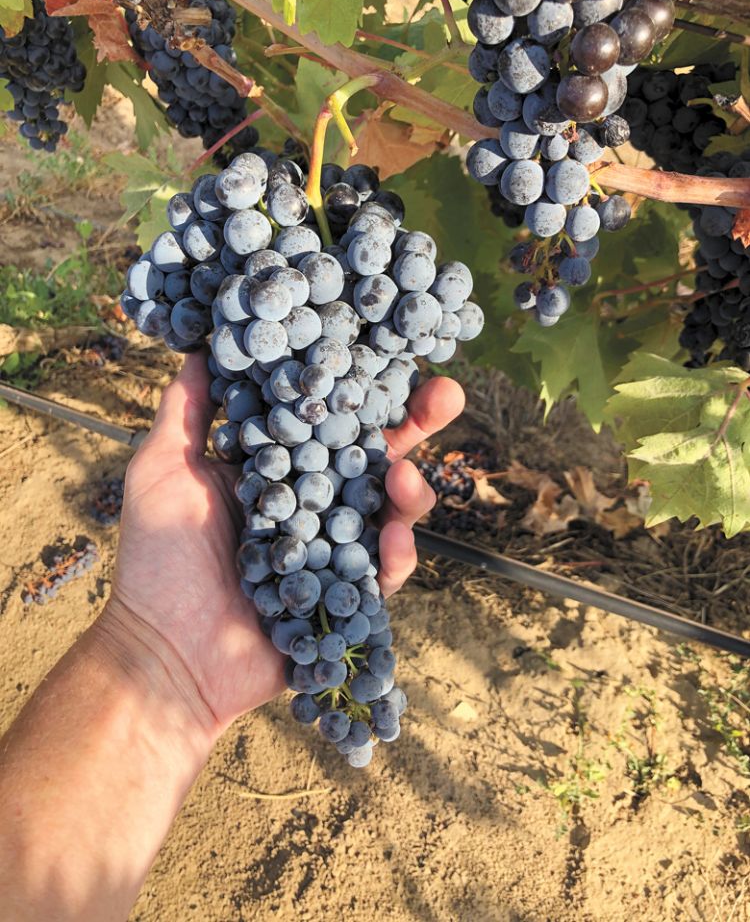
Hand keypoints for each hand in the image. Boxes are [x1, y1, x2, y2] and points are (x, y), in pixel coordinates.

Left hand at [105, 352, 463, 738]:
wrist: (166, 652)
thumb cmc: (158, 561)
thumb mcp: (162, 472)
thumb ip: (186, 412)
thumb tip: (203, 347)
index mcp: (278, 467)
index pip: (328, 417)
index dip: (359, 388)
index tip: (388, 353)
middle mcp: (313, 501)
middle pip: (376, 456)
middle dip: (416, 425)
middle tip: (448, 394)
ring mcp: (334, 548)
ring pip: (391, 510)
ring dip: (411, 491)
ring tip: (407, 479)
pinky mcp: (346, 596)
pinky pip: (385, 572)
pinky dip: (396, 556)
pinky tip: (393, 543)